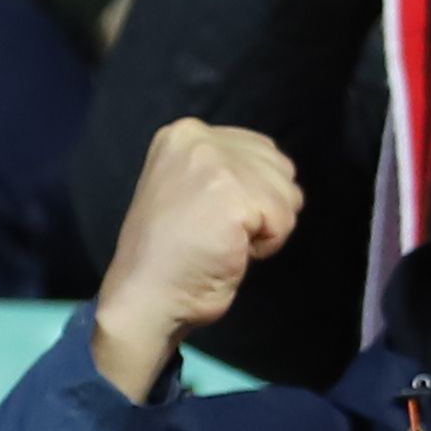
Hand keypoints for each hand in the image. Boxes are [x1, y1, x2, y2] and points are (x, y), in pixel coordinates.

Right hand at [91, 117, 301, 396]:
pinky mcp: (233, 197)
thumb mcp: (190, 186)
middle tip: (221, 233)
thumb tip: (278, 176)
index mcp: (184, 134)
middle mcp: (199, 138)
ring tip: (225, 241)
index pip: (259, 149)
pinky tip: (232, 252)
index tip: (215, 217)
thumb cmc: (170, 254)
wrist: (144, 297)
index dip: (253, 190)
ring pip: (286, 193)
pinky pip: (283, 221)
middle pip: (280, 167)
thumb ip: (227, 169)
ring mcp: (215, 165)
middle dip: (264, 206)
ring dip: (266, 227)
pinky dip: (267, 246)